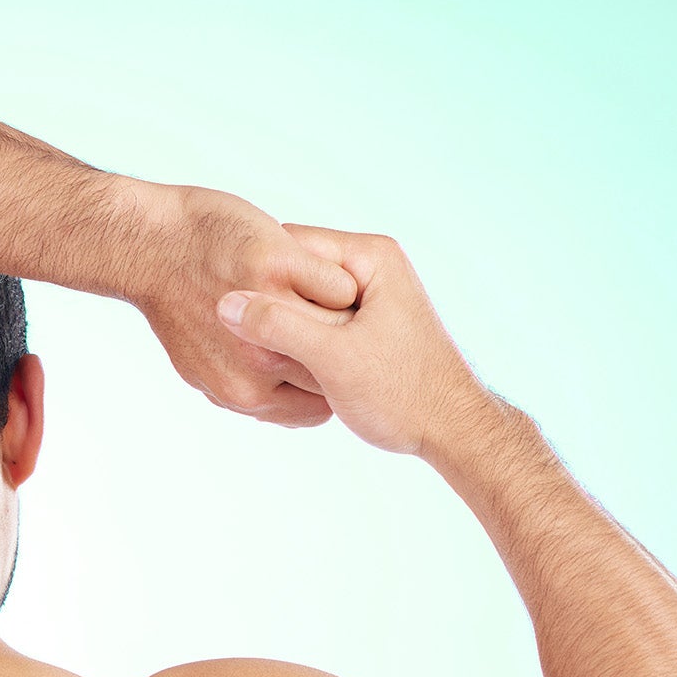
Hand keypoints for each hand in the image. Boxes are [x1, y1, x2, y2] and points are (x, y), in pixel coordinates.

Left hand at [127, 184, 358, 426]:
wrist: (148, 246)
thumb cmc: (180, 303)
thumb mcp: (202, 367)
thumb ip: (242, 389)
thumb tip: (276, 408)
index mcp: (245, 394)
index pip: (317, 409)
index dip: (327, 383)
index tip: (325, 358)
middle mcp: (258, 363)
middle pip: (337, 369)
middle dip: (342, 348)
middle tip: (342, 326)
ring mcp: (270, 315)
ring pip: (344, 327)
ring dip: (345, 312)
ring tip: (326, 296)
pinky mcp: (278, 266)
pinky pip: (338, 284)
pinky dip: (333, 276)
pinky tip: (311, 269)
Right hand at [212, 225, 493, 455]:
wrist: (453, 431)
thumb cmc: (404, 395)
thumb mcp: (334, 359)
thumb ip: (279, 327)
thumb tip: (223, 304)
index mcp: (370, 256)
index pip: (292, 244)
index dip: (256, 277)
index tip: (224, 306)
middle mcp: (371, 268)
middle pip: (295, 275)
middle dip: (269, 306)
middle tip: (238, 338)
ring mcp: (368, 296)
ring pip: (303, 303)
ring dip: (281, 329)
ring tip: (259, 358)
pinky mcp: (365, 324)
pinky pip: (316, 325)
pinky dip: (298, 344)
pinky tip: (282, 369)